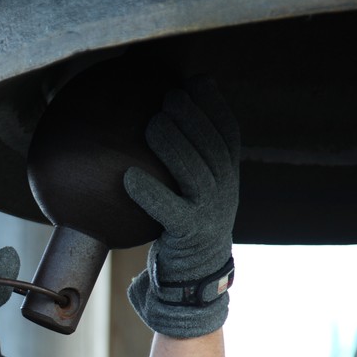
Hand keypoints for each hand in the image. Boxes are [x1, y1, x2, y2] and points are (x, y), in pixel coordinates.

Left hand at [125, 77, 239, 336]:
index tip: (195, 82)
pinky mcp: (188, 234)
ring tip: (153, 124)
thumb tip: (157, 109)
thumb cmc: (186, 220)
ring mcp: (210, 212)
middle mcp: (225, 190)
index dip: (214, 105)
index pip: (228, 132)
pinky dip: (149, 193)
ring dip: (174, 144)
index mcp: (227, 173)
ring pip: (195, 172)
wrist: (195, 275)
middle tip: (168, 98)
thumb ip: (187, 153)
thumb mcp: (196, 185)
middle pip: (212, 146)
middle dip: (193, 117)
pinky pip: (169, 210)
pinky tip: (127, 177)